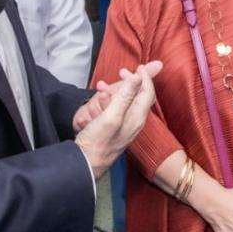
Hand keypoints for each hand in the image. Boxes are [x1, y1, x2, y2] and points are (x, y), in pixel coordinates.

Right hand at [75, 62, 160, 177]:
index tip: (138, 67)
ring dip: (114, 93)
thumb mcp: (111, 116)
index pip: (148, 93)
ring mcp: (125, 127)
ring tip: (101, 88)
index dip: (145, 78)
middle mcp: (134, 122)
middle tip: (121, 73)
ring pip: (125, 103)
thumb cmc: (97, 141)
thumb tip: (138, 77)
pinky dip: (107, 103)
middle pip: (138, 97)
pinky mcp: (114, 130)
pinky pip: (114, 111)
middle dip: (129, 83)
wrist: (85, 164)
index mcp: (137, 118)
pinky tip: (96, 104)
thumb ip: (125, 96)